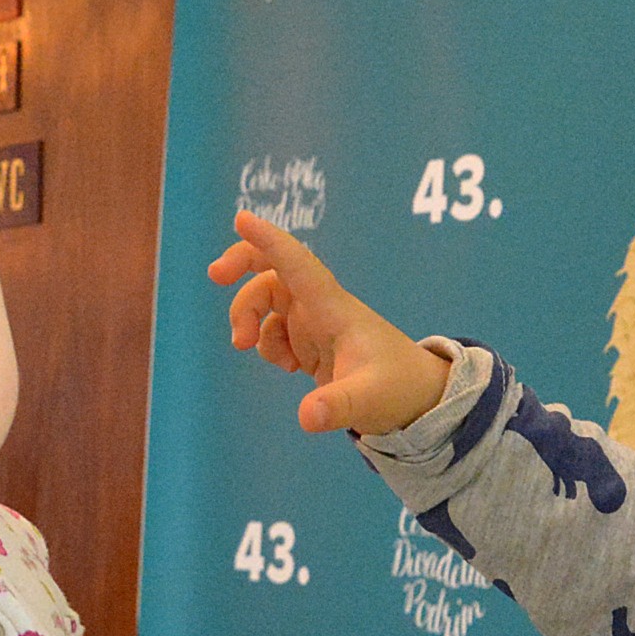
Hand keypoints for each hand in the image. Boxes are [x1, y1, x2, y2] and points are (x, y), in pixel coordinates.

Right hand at [208, 209, 453, 434]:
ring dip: (248, 316)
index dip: (270, 241)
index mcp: (334, 310)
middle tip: (215, 276)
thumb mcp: (368, 402)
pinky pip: (276, 331)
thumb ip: (337, 407)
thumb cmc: (399, 389)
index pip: (297, 265)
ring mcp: (316, 325)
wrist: (419, 398)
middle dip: (242, 265)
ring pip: (268, 300)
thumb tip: (307, 417)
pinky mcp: (312, 344)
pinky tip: (286, 366)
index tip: (241, 218)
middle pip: (274, 270)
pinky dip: (267, 344)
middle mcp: (321, 310)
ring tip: (243, 346)